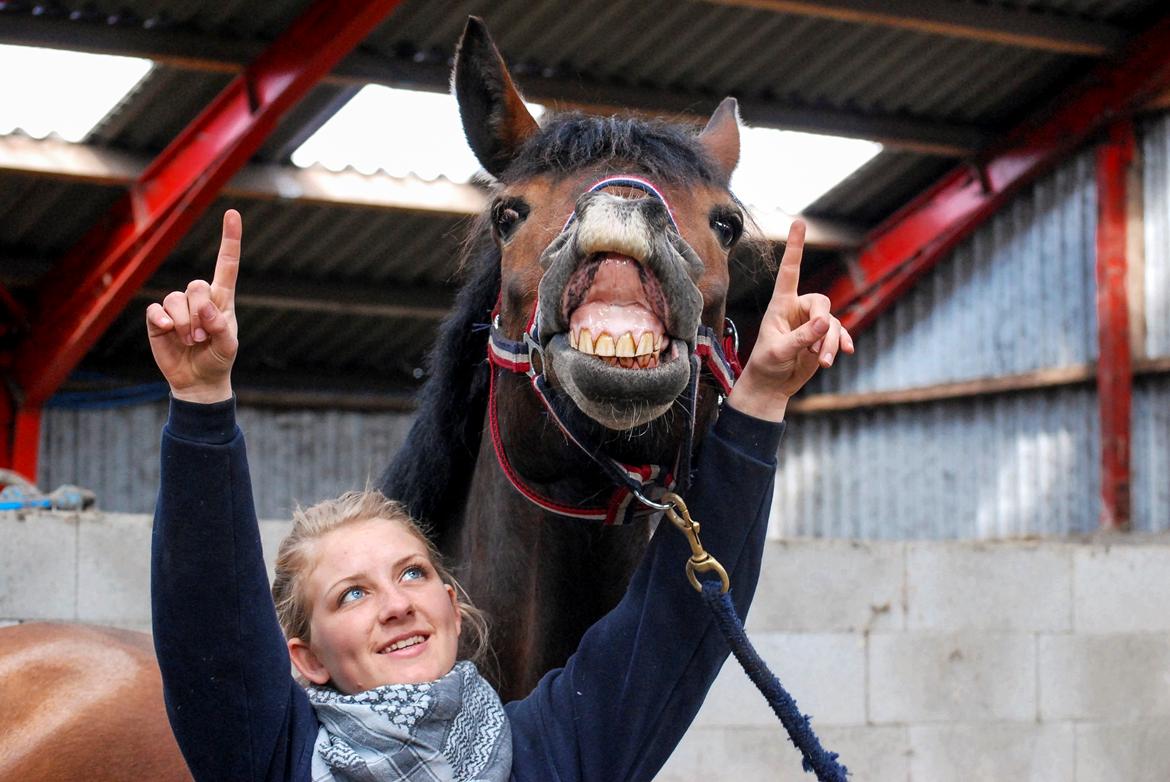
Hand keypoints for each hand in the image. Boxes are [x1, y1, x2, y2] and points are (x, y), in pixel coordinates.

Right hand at [145, 210, 241, 403]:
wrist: (198, 380)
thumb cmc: (218, 359)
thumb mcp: (228, 347)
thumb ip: (221, 327)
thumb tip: (205, 309)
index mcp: (222, 299)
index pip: (227, 265)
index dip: (230, 239)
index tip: (232, 213)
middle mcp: (199, 298)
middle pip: (197, 285)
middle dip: (200, 312)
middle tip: (203, 337)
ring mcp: (178, 307)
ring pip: (176, 299)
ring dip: (185, 323)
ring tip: (191, 341)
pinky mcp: (159, 318)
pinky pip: (156, 309)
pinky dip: (163, 321)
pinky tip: (168, 331)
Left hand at [726, 220, 853, 421]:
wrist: (772, 385)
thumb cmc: (767, 364)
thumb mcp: (779, 351)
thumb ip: (802, 337)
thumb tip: (827, 321)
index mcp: (780, 305)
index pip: (789, 271)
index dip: (796, 247)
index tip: (800, 222)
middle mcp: (797, 309)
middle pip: (821, 302)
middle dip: (823, 326)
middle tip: (817, 351)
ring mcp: (812, 323)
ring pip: (833, 322)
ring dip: (830, 342)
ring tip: (823, 362)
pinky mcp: (822, 337)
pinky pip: (839, 332)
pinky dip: (841, 343)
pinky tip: (844, 353)